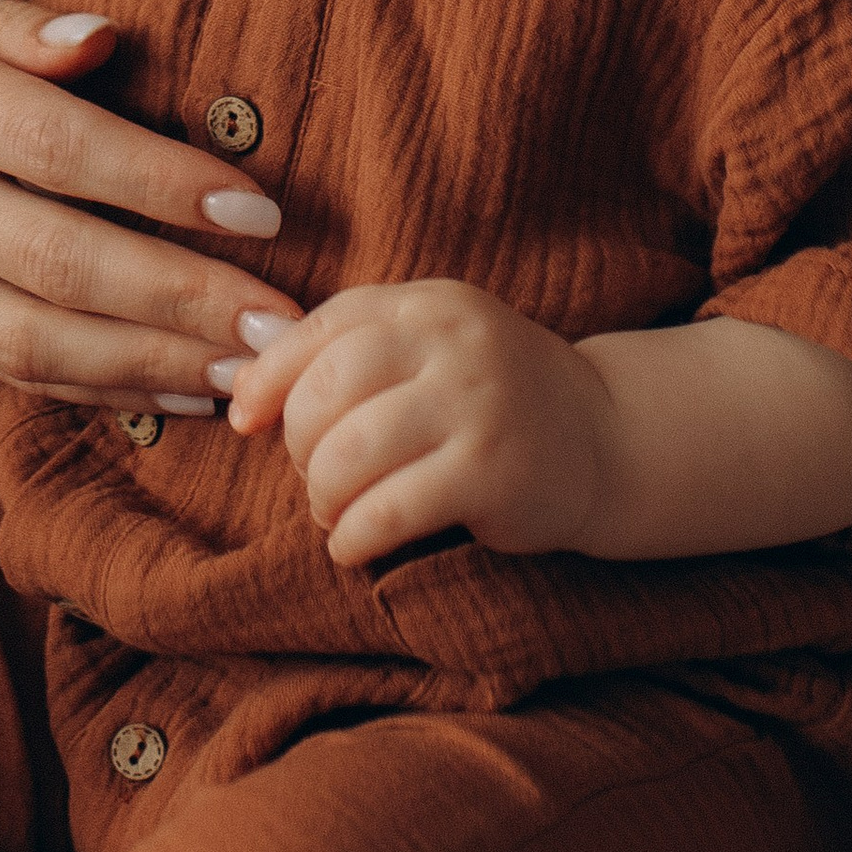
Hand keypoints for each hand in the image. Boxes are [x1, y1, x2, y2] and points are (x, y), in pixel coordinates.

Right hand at [0, 0, 284, 405]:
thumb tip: (109, 41)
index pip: (50, 146)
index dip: (159, 181)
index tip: (256, 204)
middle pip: (55, 261)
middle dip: (180, 299)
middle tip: (284, 322)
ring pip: (29, 340)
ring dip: (149, 365)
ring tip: (249, 374)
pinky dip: (91, 388)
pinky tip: (171, 390)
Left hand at [220, 281, 613, 568]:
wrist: (609, 438)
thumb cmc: (491, 399)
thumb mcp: (430, 349)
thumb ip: (349, 353)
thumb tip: (242, 393)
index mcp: (429, 304)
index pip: (322, 329)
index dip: (270, 379)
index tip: (246, 421)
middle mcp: (453, 342)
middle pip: (326, 391)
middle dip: (300, 446)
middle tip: (315, 478)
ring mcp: (476, 404)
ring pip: (350, 453)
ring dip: (323, 497)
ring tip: (336, 514)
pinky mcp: (491, 472)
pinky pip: (390, 509)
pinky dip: (354, 536)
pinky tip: (354, 546)